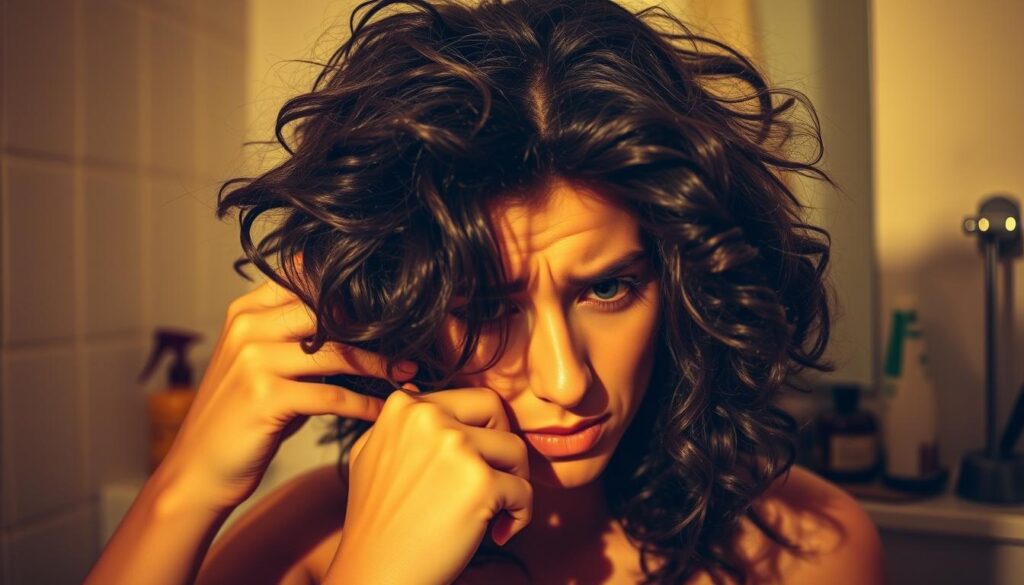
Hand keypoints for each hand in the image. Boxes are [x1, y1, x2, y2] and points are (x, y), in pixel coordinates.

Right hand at [154, 255, 417, 513]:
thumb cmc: (243, 416)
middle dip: (376, 327)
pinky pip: (333, 396)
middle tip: (414, 341)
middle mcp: (248, 327)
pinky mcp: (264, 398)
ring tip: (407, 374)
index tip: (393, 306)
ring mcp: (253, 361)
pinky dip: (366, 404)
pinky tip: (385, 411)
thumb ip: (298, 335)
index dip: (353, 291)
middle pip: (329, 311)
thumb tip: (361, 318)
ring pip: (338, 352)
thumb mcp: (262, 363)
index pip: (307, 278)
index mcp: (247, 310)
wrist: (198, 469)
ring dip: (381, 366)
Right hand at [325, 384, 532, 584]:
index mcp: (403, 406)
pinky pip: (525, 491)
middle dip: (503, 446)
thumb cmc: (377, 522)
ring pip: (516, 449)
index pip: (469, 399)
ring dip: (514, 483)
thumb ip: (402, 424)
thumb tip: (427, 397)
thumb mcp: (373, 453)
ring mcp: (455, 447)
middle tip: (496, 481)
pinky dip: (520, 516)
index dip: (480, 433)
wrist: (375, 576)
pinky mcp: (480, 483)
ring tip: (494, 513)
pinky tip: (498, 534)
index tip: (472, 468)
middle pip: (496, 411)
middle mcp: (427, 418)